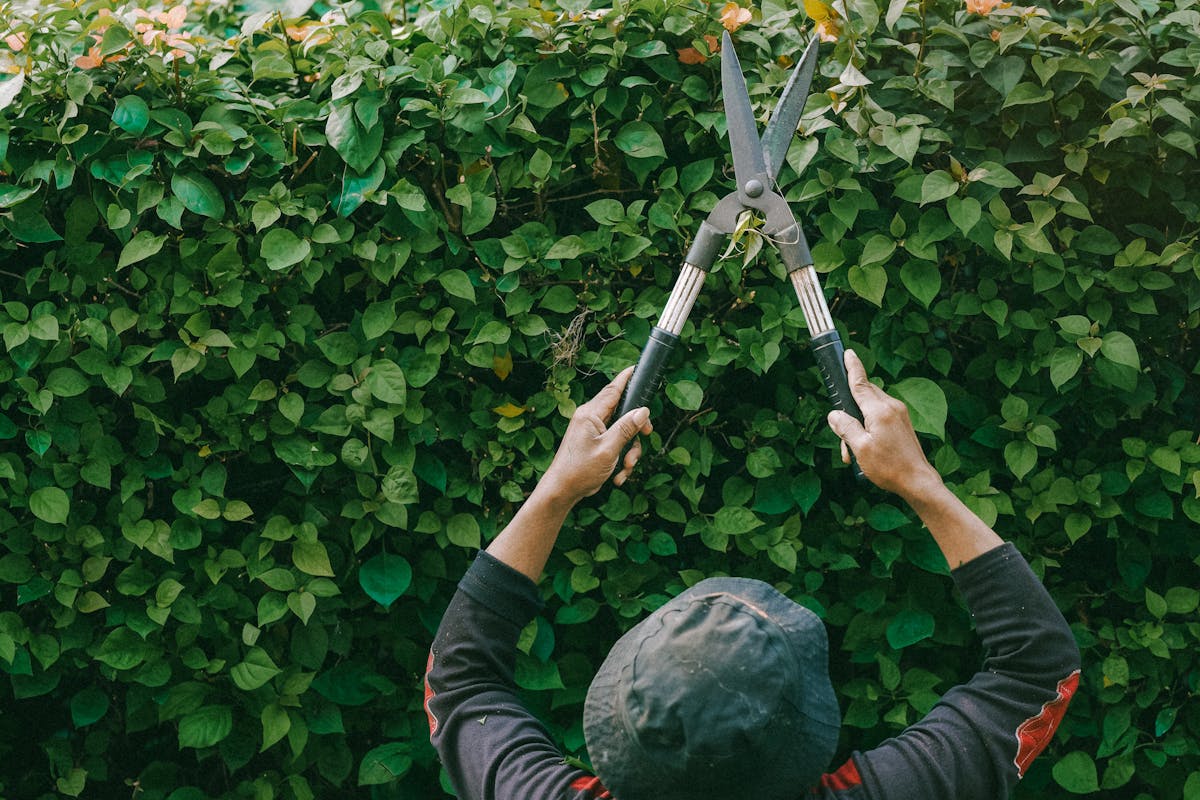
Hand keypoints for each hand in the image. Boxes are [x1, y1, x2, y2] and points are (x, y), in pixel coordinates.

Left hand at [540, 367, 652, 503]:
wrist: (562, 490)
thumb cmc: (580, 470)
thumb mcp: (609, 450)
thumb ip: (626, 428)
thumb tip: (643, 411)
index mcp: (590, 414)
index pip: (612, 390)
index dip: (626, 379)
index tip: (636, 368)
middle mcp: (590, 419)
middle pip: (623, 413)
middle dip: (636, 430)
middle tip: (645, 436)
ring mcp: (592, 431)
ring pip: (622, 432)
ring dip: (629, 450)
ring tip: (626, 467)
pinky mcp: (594, 443)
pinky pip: (615, 444)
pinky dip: (621, 458)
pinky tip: (618, 475)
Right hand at [826, 350, 941, 499]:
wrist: (918, 481)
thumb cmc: (889, 467)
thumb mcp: (860, 448)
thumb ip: (845, 427)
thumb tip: (835, 414)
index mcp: (879, 411)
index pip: (860, 383)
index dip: (852, 367)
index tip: (848, 353)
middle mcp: (891, 407)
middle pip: (863, 394)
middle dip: (848, 408)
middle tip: (841, 434)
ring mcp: (899, 413)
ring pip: (870, 406)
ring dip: (857, 422)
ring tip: (852, 450)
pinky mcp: (902, 422)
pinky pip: (880, 415)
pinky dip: (868, 426)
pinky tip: (865, 448)